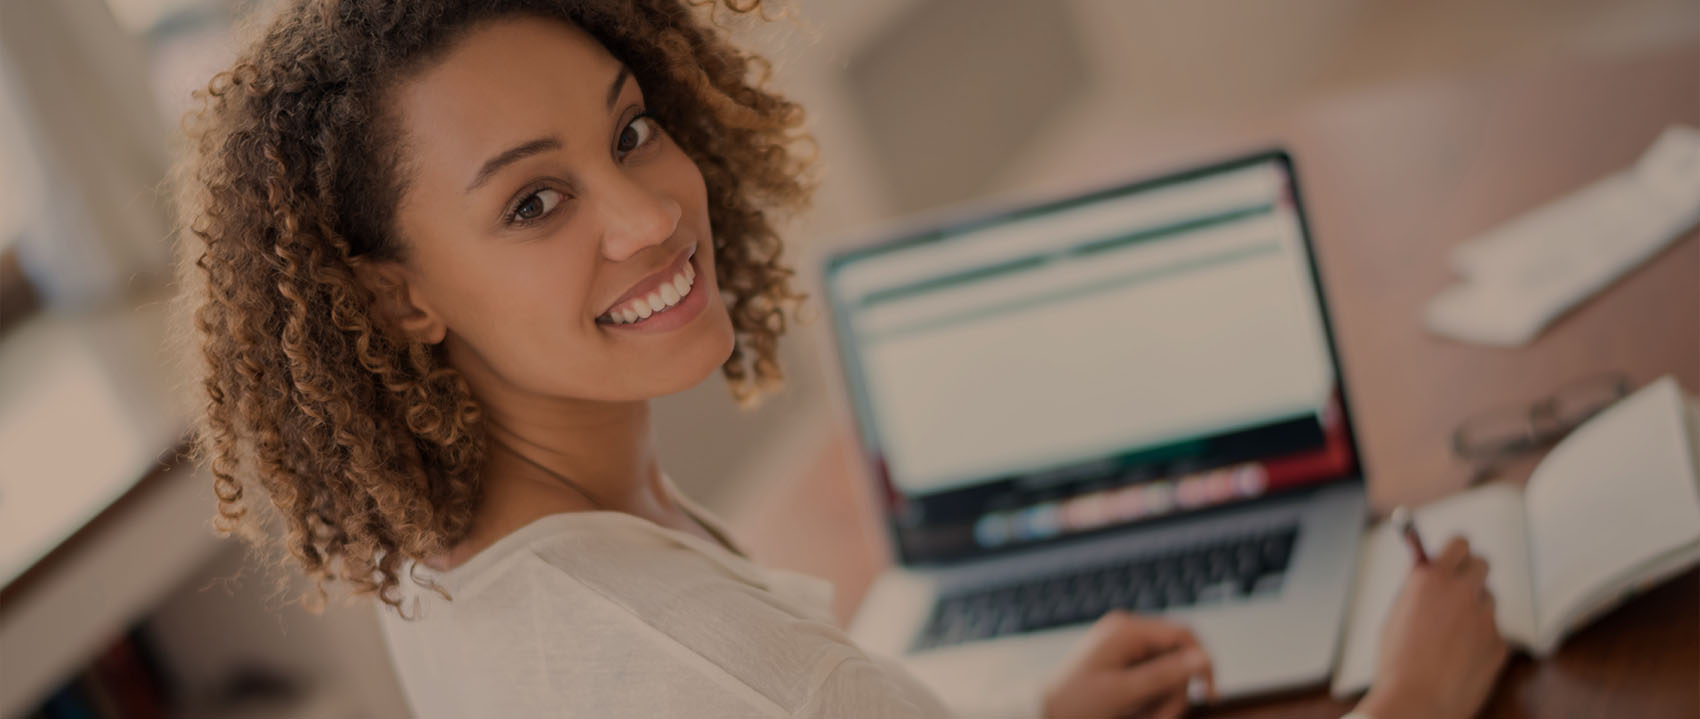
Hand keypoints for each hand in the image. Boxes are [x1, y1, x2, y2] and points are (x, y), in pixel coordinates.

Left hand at [1042, 611, 1213, 718]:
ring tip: (1138, 718)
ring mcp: (1126, 648)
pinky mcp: (1123, 664)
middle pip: (1177, 659)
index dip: (1202, 663)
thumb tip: (1202, 658)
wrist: (1042, 713)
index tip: (1208, 696)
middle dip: (1172, 693)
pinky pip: (1151, 682)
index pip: (1183, 635)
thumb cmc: (1076, 703)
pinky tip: (1134, 714)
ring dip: (1160, 702)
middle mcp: (1128, 632)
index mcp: (1127, 629)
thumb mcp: (1123, 693)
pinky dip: (1149, 702)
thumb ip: (1163, 675)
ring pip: (1167, 675)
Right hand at [1356, 536, 1509, 718]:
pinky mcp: (1499, 643)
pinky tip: (1459, 659)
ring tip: (1450, 636)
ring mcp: (1485, 618)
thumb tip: (1429, 568)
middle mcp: (1461, 592)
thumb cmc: (1398, 661)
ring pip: (1487, 601)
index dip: (1456, 551)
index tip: (1454, 556)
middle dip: (1471, 572)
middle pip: (1482, 564)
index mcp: (1431, 579)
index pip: (1459, 544)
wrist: (1417, 702)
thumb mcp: (1397, 614)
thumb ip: (1417, 588)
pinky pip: (1492, 632)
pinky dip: (1480, 641)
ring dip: (1474, 610)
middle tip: (1460, 586)